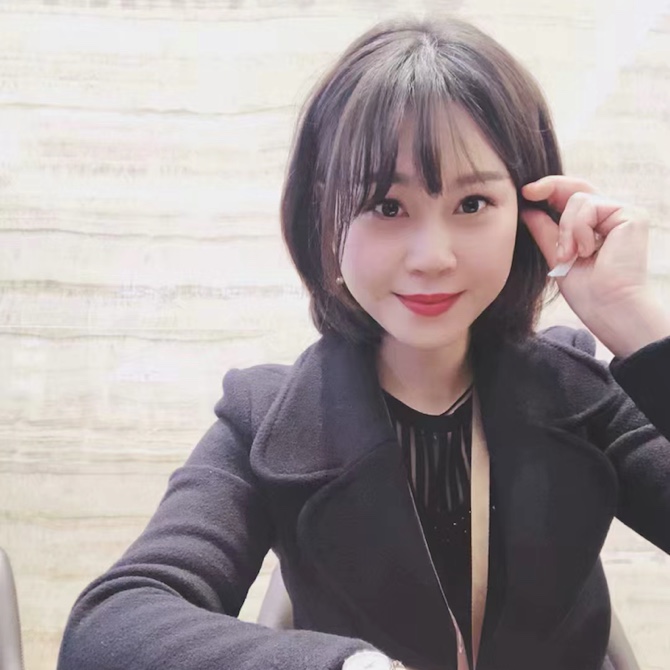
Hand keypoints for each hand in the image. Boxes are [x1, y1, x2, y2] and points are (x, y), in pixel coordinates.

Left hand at [521, 175, 669, 355]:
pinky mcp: (631, 214)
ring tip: (569, 256)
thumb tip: (527, 208)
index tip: (525, 192)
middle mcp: (611, 217)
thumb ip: (545, 231)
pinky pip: (590, 206)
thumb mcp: (556, 256)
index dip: (549, 189)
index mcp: (595, 227)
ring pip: (578, 198)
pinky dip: (578, 229)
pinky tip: (585, 251)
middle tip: (528, 192)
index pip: (572, 198)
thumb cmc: (587, 292)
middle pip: (577, 187)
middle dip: (550, 187)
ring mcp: (622, 214)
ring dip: (565, 229)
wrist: (607, 308)